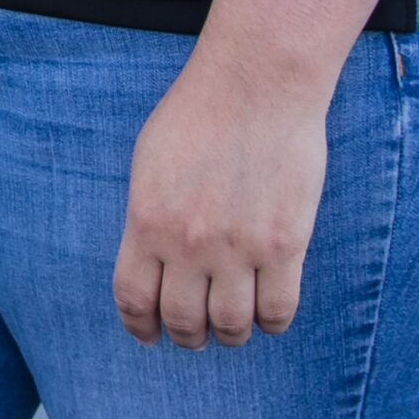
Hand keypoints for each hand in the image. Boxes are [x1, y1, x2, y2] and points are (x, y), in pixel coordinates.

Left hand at [113, 49, 329, 347]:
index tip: (149, 334)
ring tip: (233, 325)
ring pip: (231, 326)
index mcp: (148, 221)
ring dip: (230, 334)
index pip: (134, 300)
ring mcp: (239, 248)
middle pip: (183, 322)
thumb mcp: (150, 162)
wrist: (258, 82)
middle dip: (188, 336)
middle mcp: (189, 243)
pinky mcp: (285, 246)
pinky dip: (271, 323)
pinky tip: (267, 310)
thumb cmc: (201, 112)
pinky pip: (277, 312)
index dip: (141, 327)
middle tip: (197, 332)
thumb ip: (148, 217)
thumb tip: (150, 263)